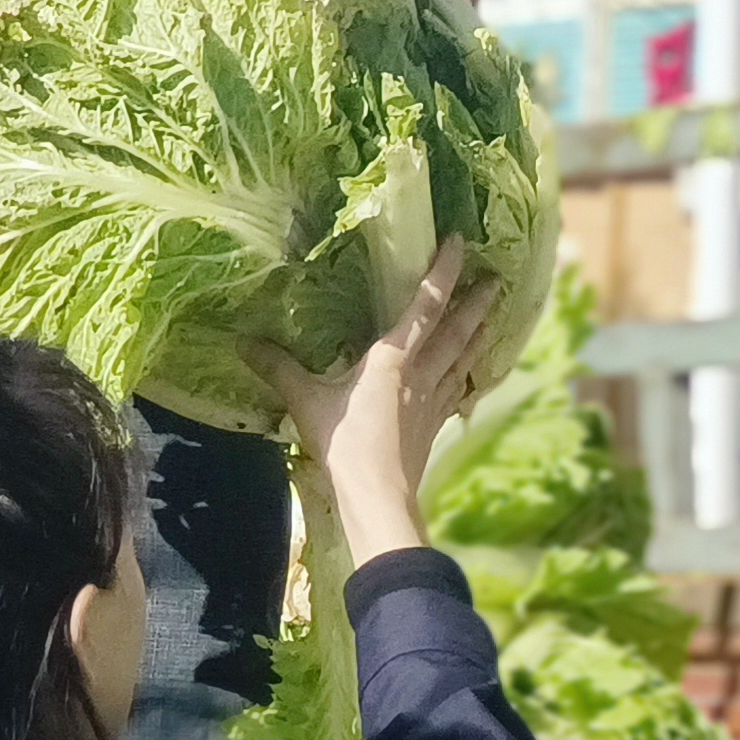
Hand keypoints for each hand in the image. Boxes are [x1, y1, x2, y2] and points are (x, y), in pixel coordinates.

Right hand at [243, 240, 496, 565]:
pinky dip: (465, 375)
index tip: (461, 243)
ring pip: (463, 358)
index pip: (426, 305)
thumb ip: (279, 368)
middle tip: (495, 279)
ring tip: (491, 316)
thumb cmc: (345, 444)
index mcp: (394, 358)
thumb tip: (243, 342)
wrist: (378, 496)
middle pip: (457, 330)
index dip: (444, 271)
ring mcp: (432, 401)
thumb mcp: (306, 401)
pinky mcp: (434, 425)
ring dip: (478, 334)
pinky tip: (466, 377)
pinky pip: (456, 390)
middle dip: (476, 302)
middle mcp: (422, 373)